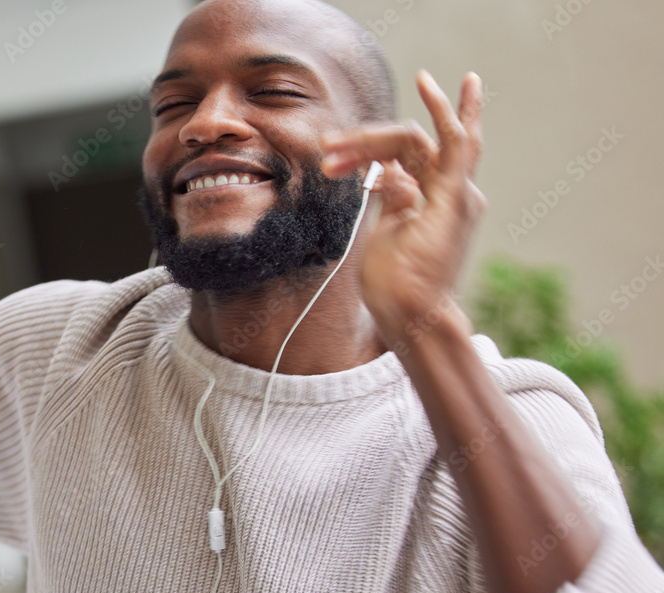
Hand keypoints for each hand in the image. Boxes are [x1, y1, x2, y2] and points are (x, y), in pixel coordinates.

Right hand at [320, 70, 484, 344]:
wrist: (414, 321)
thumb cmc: (406, 288)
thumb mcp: (398, 239)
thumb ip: (399, 198)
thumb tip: (391, 174)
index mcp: (451, 197)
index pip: (447, 137)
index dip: (439, 106)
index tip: (424, 80)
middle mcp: (452, 195)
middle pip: (413, 147)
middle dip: (371, 141)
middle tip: (331, 147)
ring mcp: (439, 205)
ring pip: (405, 162)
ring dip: (368, 157)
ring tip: (331, 161)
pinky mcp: (423, 216)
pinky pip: (406, 180)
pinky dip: (384, 170)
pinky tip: (360, 171)